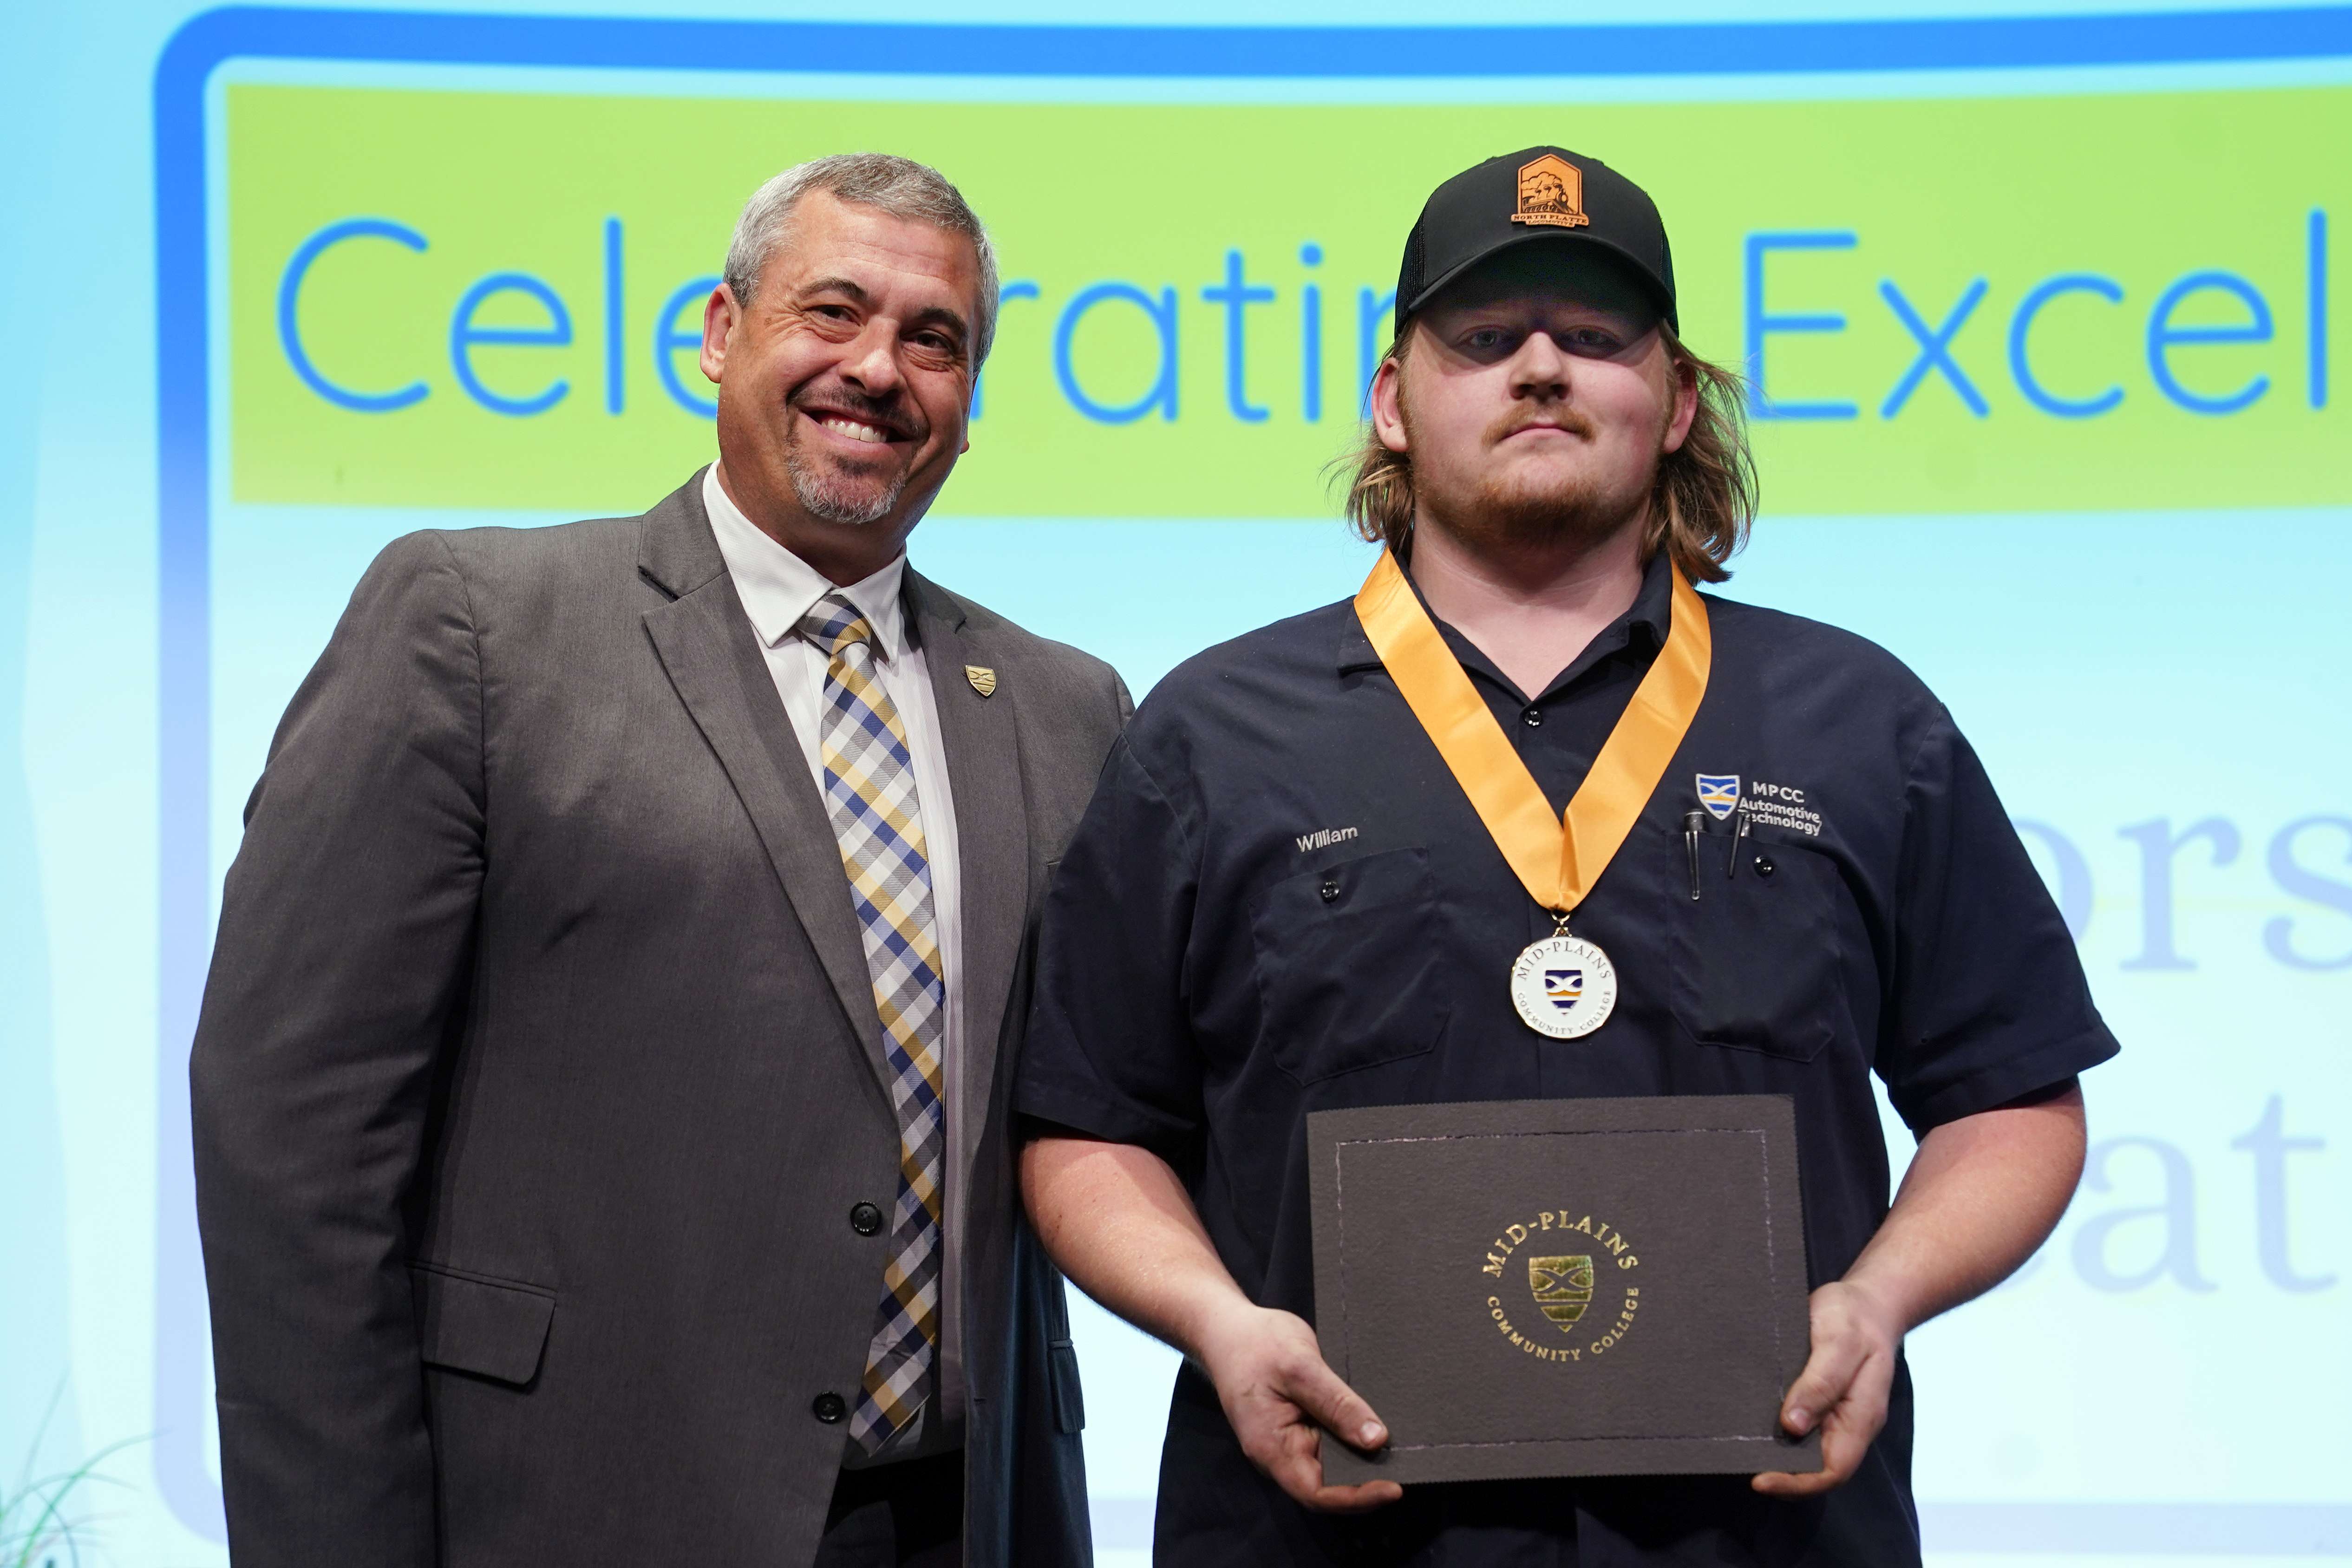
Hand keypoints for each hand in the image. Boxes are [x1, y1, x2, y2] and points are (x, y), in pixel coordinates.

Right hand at [1192, 1300, 1403, 1512]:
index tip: (1395, 1486)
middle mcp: (1278, 1454)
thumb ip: (1337, 1404)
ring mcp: (1286, 1442)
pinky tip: (1376, 1430)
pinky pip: (1327, 1445)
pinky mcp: (1295, 1427)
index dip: (1358, 1497)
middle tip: (1408, 1465)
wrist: (1226, 1327)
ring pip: (1329, 1466)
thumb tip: (1377, 1440)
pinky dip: (1352, 1441)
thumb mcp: (1300, 1368)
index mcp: (1272, 1448)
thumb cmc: (1257, 1344)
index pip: (1318, 1493)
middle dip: (1366, 1482)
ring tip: (1399, 1451)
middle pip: (1327, 1485)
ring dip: (1361, 1462)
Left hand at [1752, 1279, 1901, 1497]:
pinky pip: (1798, 1426)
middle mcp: (1846, 1424)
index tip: (1759, 1479)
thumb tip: (1793, 1426)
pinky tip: (1749, 1421)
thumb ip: (1820, 1383)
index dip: (1796, 1483)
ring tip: (1738, 1445)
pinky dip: (1775, 1431)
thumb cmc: (1855, 1317)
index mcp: (1861, 1418)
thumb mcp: (1839, 1342)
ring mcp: (1833, 1414)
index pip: (1832, 1471)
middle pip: (1815, 1467)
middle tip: (1738, 1460)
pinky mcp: (1817, 1400)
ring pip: (1804, 1449)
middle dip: (1780, 1474)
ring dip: (1775, 1453)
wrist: (1866, 1300)